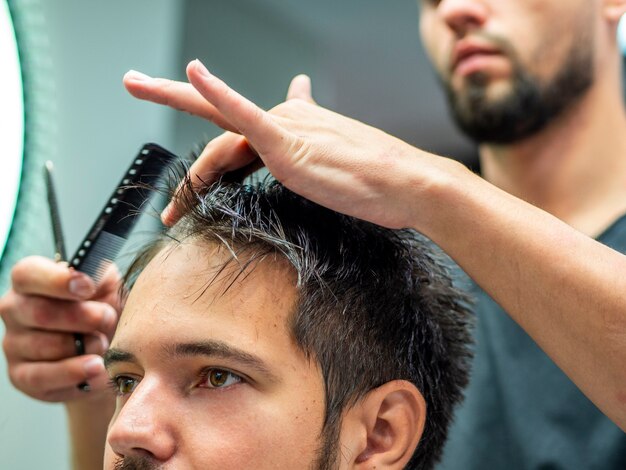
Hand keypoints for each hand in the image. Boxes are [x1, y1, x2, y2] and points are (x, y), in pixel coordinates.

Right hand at [0, 256, 120, 401]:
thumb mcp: (106, 284)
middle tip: (108, 319)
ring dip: (84, 346)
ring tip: (104, 343)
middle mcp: (14, 310)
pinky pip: (42, 377)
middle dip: (84, 318)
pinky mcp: (20, 376)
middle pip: (40, 313)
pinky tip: (97, 367)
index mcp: (31, 281)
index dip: (57, 281)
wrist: (111, 347)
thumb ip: (98, 274)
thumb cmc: (104, 307)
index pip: (28, 274)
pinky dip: (75, 372)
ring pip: (45, 346)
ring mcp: (13, 344)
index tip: (87, 287)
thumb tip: (88, 278)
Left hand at [124, 61, 457, 229]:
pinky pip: (246, 116)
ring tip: (164, 188)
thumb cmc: (380, 185)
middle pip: (221, 122)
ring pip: (221, 141)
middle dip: (173, 95)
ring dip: (190, 175)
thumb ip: (318, 152)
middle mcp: (287, 119)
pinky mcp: (288, 143)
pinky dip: (219, 92)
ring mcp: (286, 129)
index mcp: (297, 125)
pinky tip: (193, 71)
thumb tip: (314, 131)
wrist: (409, 185)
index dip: (218, 108)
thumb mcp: (340, 165)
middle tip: (135, 81)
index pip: (246, 122)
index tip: (196, 82)